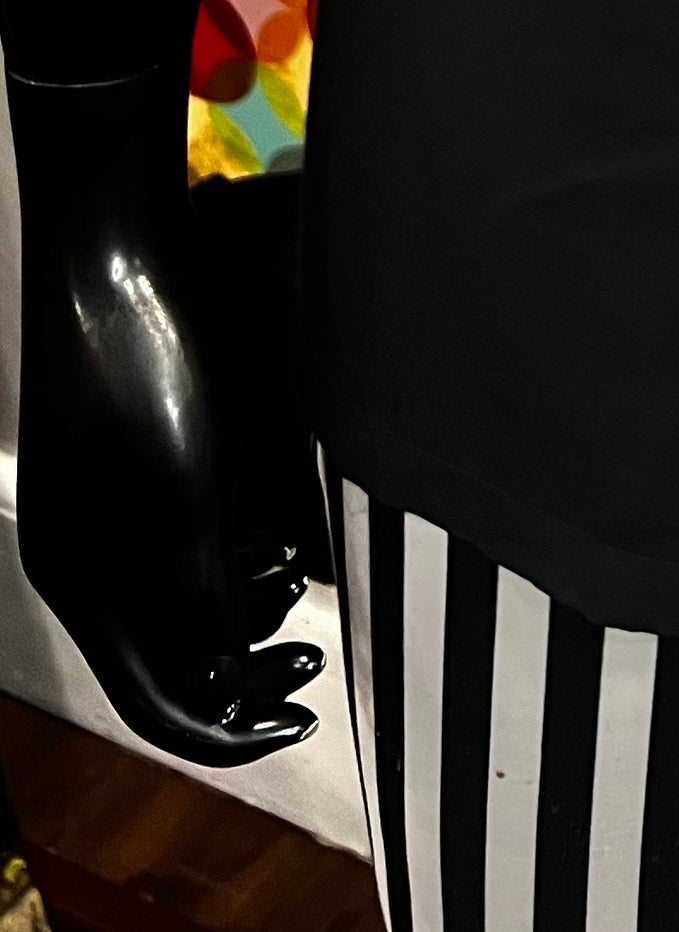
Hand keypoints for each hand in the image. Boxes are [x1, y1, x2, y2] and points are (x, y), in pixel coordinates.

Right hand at [10, 72, 320, 765]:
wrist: (115, 234)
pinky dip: (232, 563)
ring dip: (243, 613)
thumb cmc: (143, 342)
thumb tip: (220, 680)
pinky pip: (181, 549)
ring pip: (178, 601)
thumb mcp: (184, 475)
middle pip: (164, 655)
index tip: (300, 722)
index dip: (225, 726)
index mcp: (78, 571)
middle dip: (243, 672)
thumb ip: (199, 585)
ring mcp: (106, 508)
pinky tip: (280, 544)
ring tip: (302, 585)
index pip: (149, 695)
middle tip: (319, 667)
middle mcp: (83, 552)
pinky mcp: (136, 466)